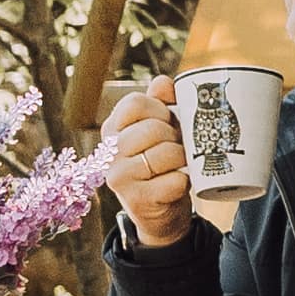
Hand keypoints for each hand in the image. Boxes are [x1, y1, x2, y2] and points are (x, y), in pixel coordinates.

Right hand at [98, 79, 194, 246]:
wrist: (160, 213)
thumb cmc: (161, 164)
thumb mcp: (159, 131)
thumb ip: (160, 102)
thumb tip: (162, 82)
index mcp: (112, 129)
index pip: (135, 103)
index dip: (159, 110)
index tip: (166, 122)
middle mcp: (109, 153)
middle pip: (154, 128)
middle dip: (175, 137)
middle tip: (176, 148)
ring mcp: (119, 177)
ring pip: (166, 153)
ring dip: (182, 159)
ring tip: (178, 165)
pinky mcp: (137, 200)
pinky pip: (175, 180)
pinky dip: (185, 181)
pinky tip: (178, 184)